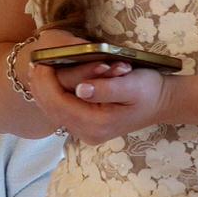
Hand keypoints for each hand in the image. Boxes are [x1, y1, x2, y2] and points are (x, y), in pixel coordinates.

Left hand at [28, 59, 171, 144]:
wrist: (163, 103)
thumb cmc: (149, 90)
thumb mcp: (132, 85)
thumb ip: (105, 88)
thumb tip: (80, 88)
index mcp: (97, 124)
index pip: (60, 104)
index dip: (46, 84)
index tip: (41, 62)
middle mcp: (88, 133)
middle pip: (53, 110)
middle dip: (41, 87)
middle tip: (34, 64)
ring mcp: (87, 133)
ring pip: (55, 112)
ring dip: (44, 91)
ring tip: (38, 70)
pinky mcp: (87, 127)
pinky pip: (63, 112)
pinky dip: (53, 96)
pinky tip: (50, 81)